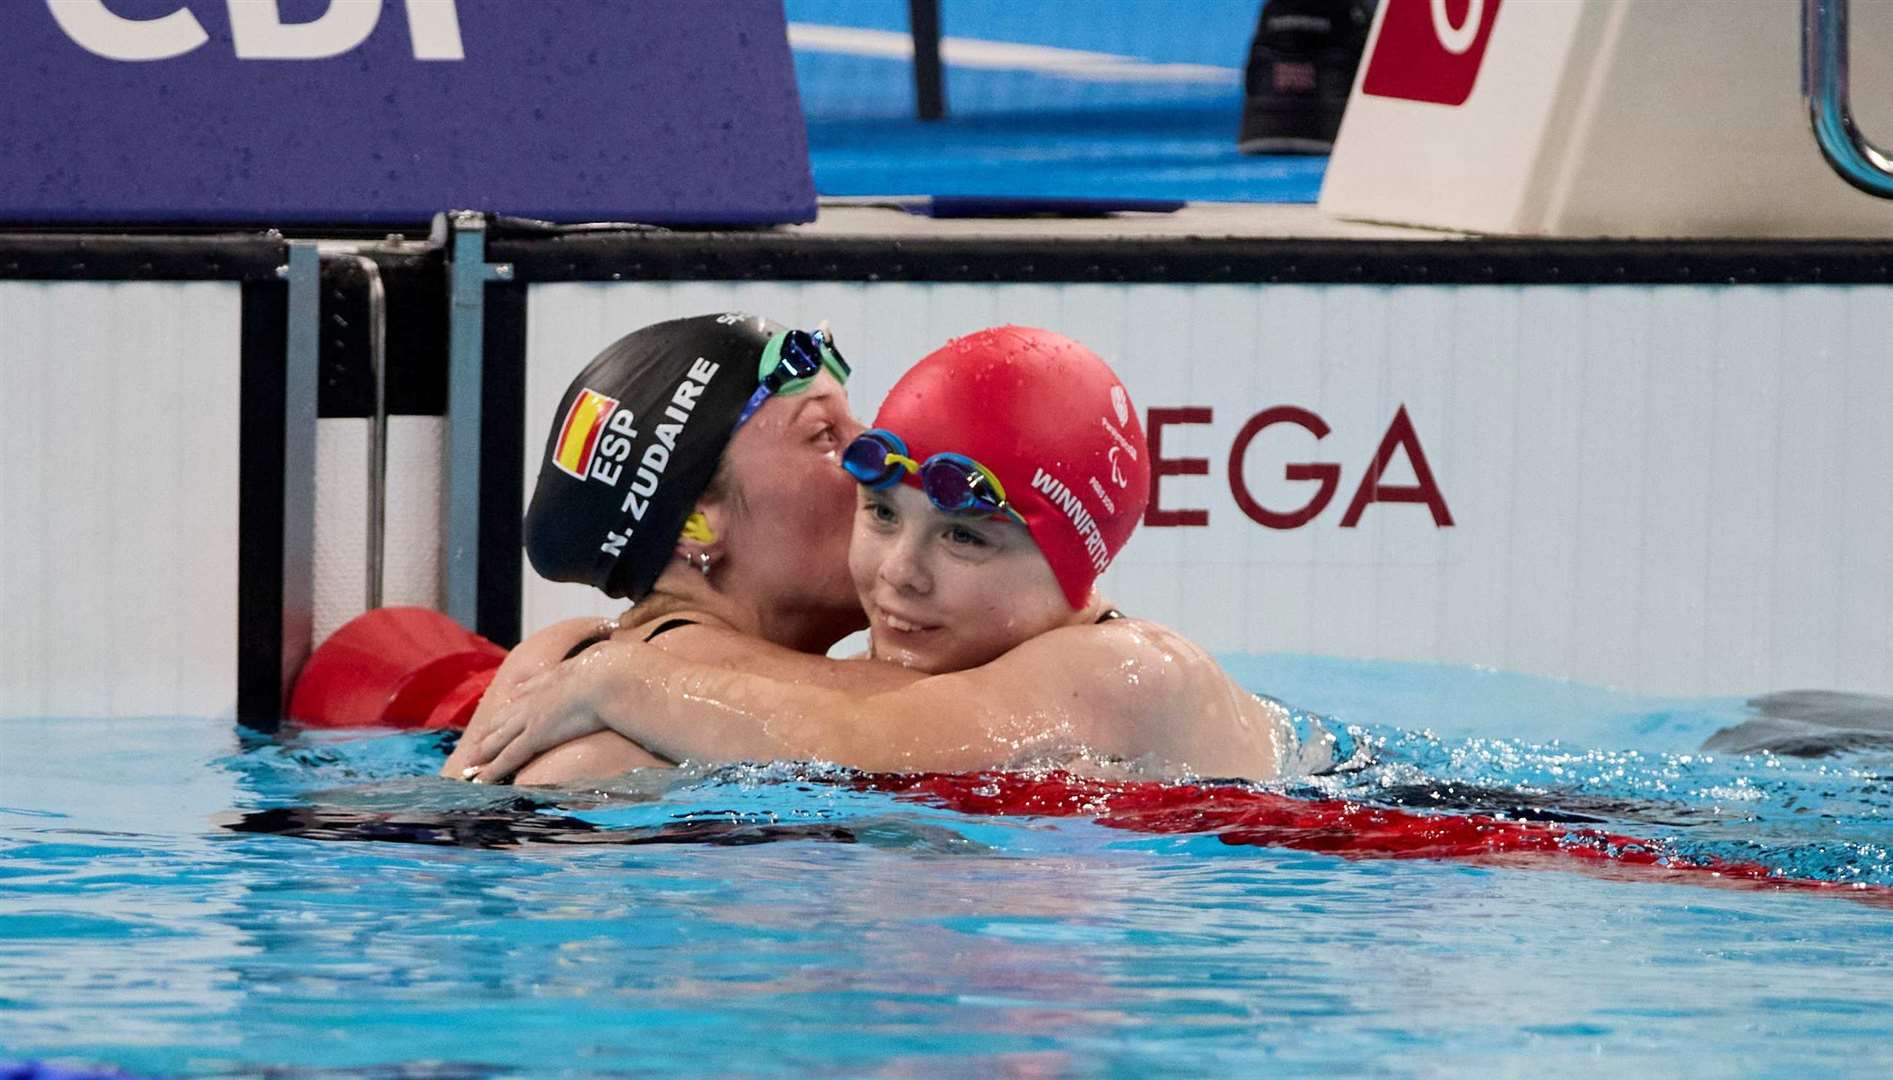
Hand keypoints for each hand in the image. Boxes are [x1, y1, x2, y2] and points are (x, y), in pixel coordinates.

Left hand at [461, 663, 612, 782]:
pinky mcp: (535, 736)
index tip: (500, 717)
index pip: (520, 697)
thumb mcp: (598, 662)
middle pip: (502, 719)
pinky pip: (508, 756)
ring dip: (482, 754)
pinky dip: (493, 770)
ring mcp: (530, 718)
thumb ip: (592, 663)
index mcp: (547, 681)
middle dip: (487, 734)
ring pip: (498, 740)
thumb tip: (602, 660)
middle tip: (474, 747)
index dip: (509, 710)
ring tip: (470, 765)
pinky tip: (482, 780)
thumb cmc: (610, 671)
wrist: (607, 678)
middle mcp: (533, 700)